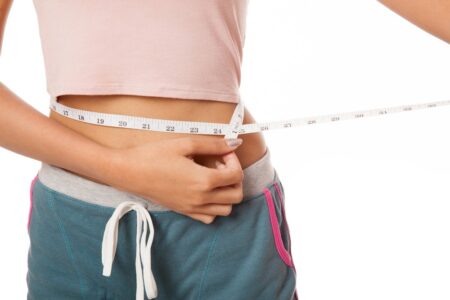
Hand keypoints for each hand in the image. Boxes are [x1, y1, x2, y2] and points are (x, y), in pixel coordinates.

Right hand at [106, 136, 243, 223]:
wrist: (128, 171)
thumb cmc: (154, 155)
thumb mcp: (185, 144)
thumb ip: (214, 145)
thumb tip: (236, 143)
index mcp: (204, 181)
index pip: (236, 176)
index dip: (234, 161)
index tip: (223, 152)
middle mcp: (201, 198)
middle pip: (236, 196)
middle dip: (235, 178)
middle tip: (221, 164)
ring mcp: (193, 208)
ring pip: (226, 209)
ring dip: (227, 193)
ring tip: (214, 177)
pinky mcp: (184, 212)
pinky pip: (209, 217)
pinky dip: (214, 207)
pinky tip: (205, 191)